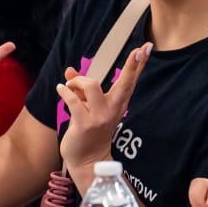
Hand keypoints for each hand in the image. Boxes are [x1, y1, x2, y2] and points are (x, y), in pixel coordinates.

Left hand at [57, 42, 151, 177]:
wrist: (86, 159)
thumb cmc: (87, 131)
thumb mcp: (87, 107)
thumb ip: (80, 88)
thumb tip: (69, 71)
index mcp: (117, 104)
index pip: (130, 81)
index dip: (138, 64)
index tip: (146, 47)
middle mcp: (113, 109)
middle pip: (125, 82)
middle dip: (132, 65)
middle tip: (137, 50)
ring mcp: (100, 117)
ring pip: (91, 85)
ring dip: (77, 82)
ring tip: (69, 87)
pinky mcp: (85, 124)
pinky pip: (73, 100)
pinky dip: (64, 92)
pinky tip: (60, 89)